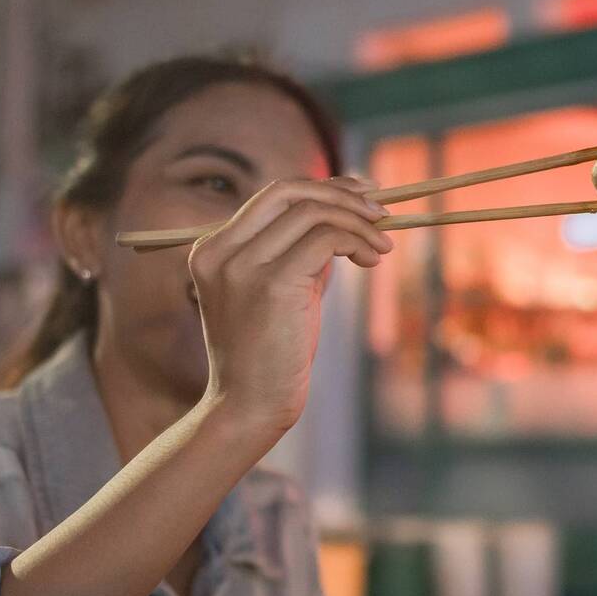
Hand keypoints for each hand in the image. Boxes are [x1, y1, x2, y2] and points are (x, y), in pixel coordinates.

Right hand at [188, 177, 390, 439]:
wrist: (249, 408)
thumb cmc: (270, 356)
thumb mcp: (280, 292)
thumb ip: (299, 253)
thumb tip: (346, 215)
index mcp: (213, 249)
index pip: (274, 195)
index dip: (324, 187)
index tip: (362, 195)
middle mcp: (220, 251)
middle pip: (289, 191)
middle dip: (343, 195)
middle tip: (381, 214)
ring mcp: (241, 266)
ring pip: (312, 212)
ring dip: (359, 223)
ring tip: (383, 247)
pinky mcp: (271, 284)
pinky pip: (325, 239)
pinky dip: (356, 241)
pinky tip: (373, 261)